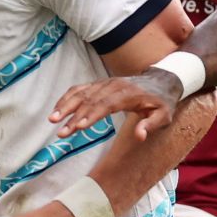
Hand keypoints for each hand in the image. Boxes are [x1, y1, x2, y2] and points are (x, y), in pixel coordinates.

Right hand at [51, 70, 183, 139]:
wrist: (160, 81)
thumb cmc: (161, 102)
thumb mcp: (163, 115)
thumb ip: (151, 125)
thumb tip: (140, 136)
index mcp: (128, 94)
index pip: (106, 104)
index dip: (92, 115)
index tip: (79, 127)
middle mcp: (112, 86)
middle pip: (89, 101)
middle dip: (74, 117)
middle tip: (61, 132)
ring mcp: (104, 83)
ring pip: (81, 93)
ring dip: (65, 106)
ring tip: (52, 120)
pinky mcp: (98, 84)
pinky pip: (80, 89)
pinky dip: (67, 98)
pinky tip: (57, 110)